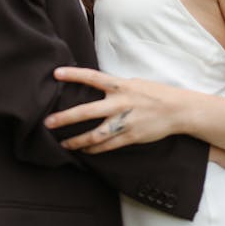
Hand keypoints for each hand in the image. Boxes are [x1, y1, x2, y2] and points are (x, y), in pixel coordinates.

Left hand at [44, 67, 180, 152]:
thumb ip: (114, 86)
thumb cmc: (154, 93)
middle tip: (48, 122)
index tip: (56, 73)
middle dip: (65, 118)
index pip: (92, 77)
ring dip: (77, 141)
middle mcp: (120, 103)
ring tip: (63, 144)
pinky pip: (107, 146)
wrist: (176, 110)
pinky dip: (94, 150)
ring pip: (95, 135)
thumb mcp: (133, 82)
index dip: (74, 74)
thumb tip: (96, 86)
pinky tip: (84, 151)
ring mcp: (125, 122)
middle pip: (87, 111)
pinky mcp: (130, 137)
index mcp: (120, 85)